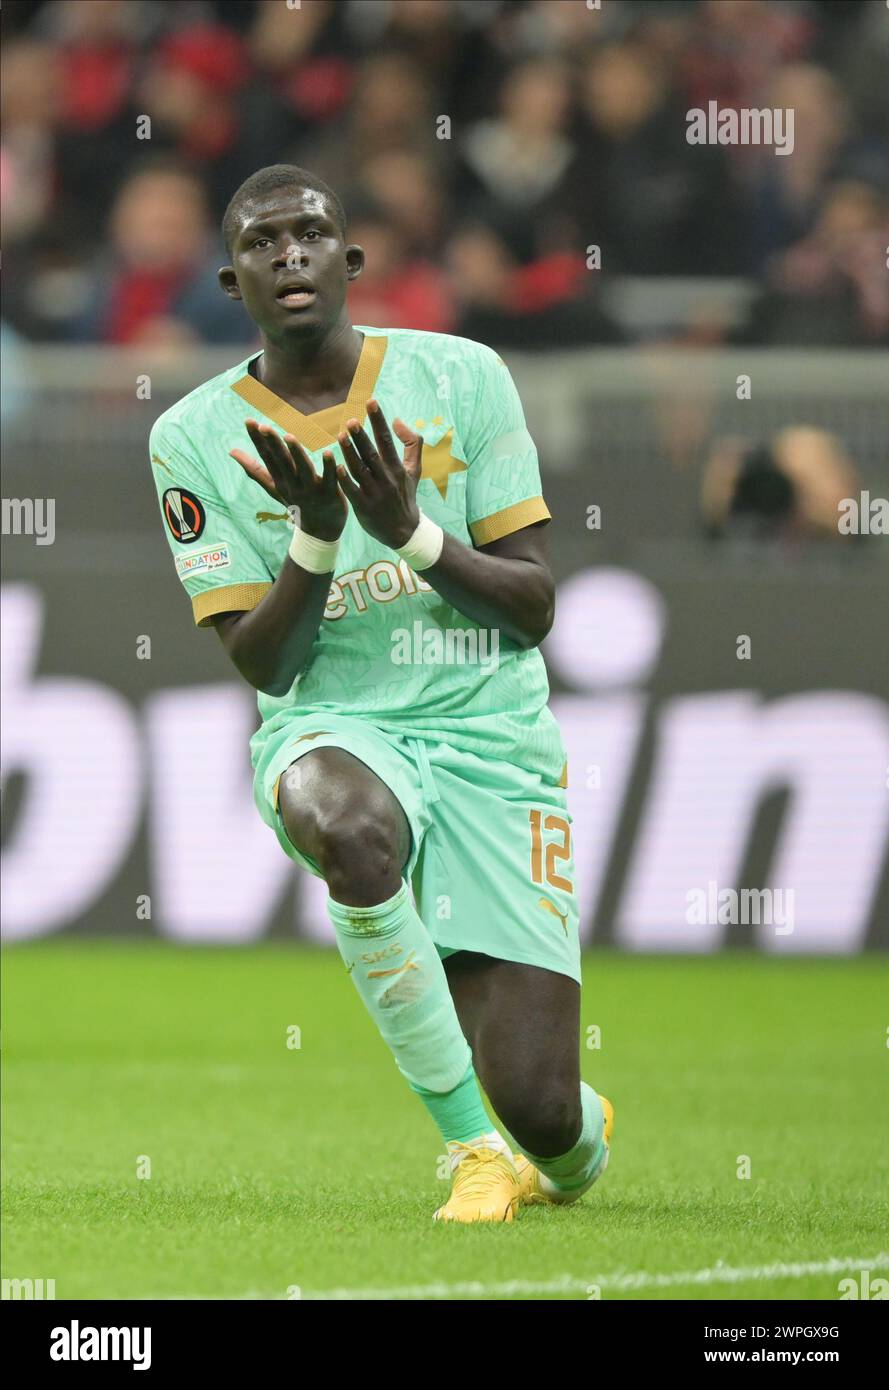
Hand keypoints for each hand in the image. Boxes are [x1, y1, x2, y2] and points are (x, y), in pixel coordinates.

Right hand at [230, 419, 346, 541]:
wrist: (320, 531)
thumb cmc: (296, 503)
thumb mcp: (273, 487)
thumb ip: (254, 470)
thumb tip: (231, 451)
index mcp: (279, 479)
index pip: (267, 456)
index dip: (258, 440)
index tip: (249, 421)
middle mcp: (293, 484)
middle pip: (282, 461)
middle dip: (273, 444)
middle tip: (264, 426)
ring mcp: (311, 489)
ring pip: (303, 469)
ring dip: (297, 453)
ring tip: (289, 436)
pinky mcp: (330, 493)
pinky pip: (329, 479)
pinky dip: (329, 467)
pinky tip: (328, 452)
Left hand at [336, 400, 422, 547]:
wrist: (404, 531)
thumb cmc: (405, 495)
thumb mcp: (414, 470)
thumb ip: (411, 443)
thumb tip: (398, 421)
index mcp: (397, 468)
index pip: (387, 440)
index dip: (379, 421)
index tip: (371, 402)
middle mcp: (386, 479)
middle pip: (372, 454)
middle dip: (361, 436)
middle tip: (351, 420)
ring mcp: (375, 494)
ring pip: (360, 470)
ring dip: (350, 453)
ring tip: (340, 436)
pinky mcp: (364, 507)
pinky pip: (353, 491)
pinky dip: (345, 480)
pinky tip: (336, 467)